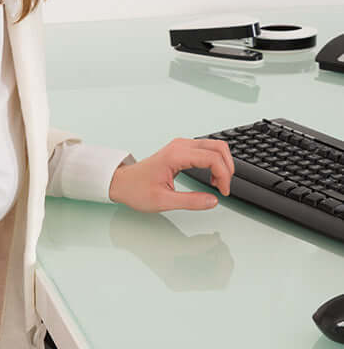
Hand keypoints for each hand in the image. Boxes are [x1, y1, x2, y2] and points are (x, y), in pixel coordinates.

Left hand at [109, 137, 234, 211]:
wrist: (122, 182)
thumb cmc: (136, 189)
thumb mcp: (163, 201)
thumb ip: (190, 202)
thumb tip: (213, 201)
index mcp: (175, 155)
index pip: (212, 158)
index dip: (224, 175)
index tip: (223, 192)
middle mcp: (180, 146)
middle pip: (218, 147)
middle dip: (227, 167)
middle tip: (224, 187)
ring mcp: (180, 146)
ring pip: (214, 146)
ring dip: (222, 164)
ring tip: (217, 184)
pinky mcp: (181, 150)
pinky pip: (206, 150)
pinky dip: (215, 162)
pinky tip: (210, 178)